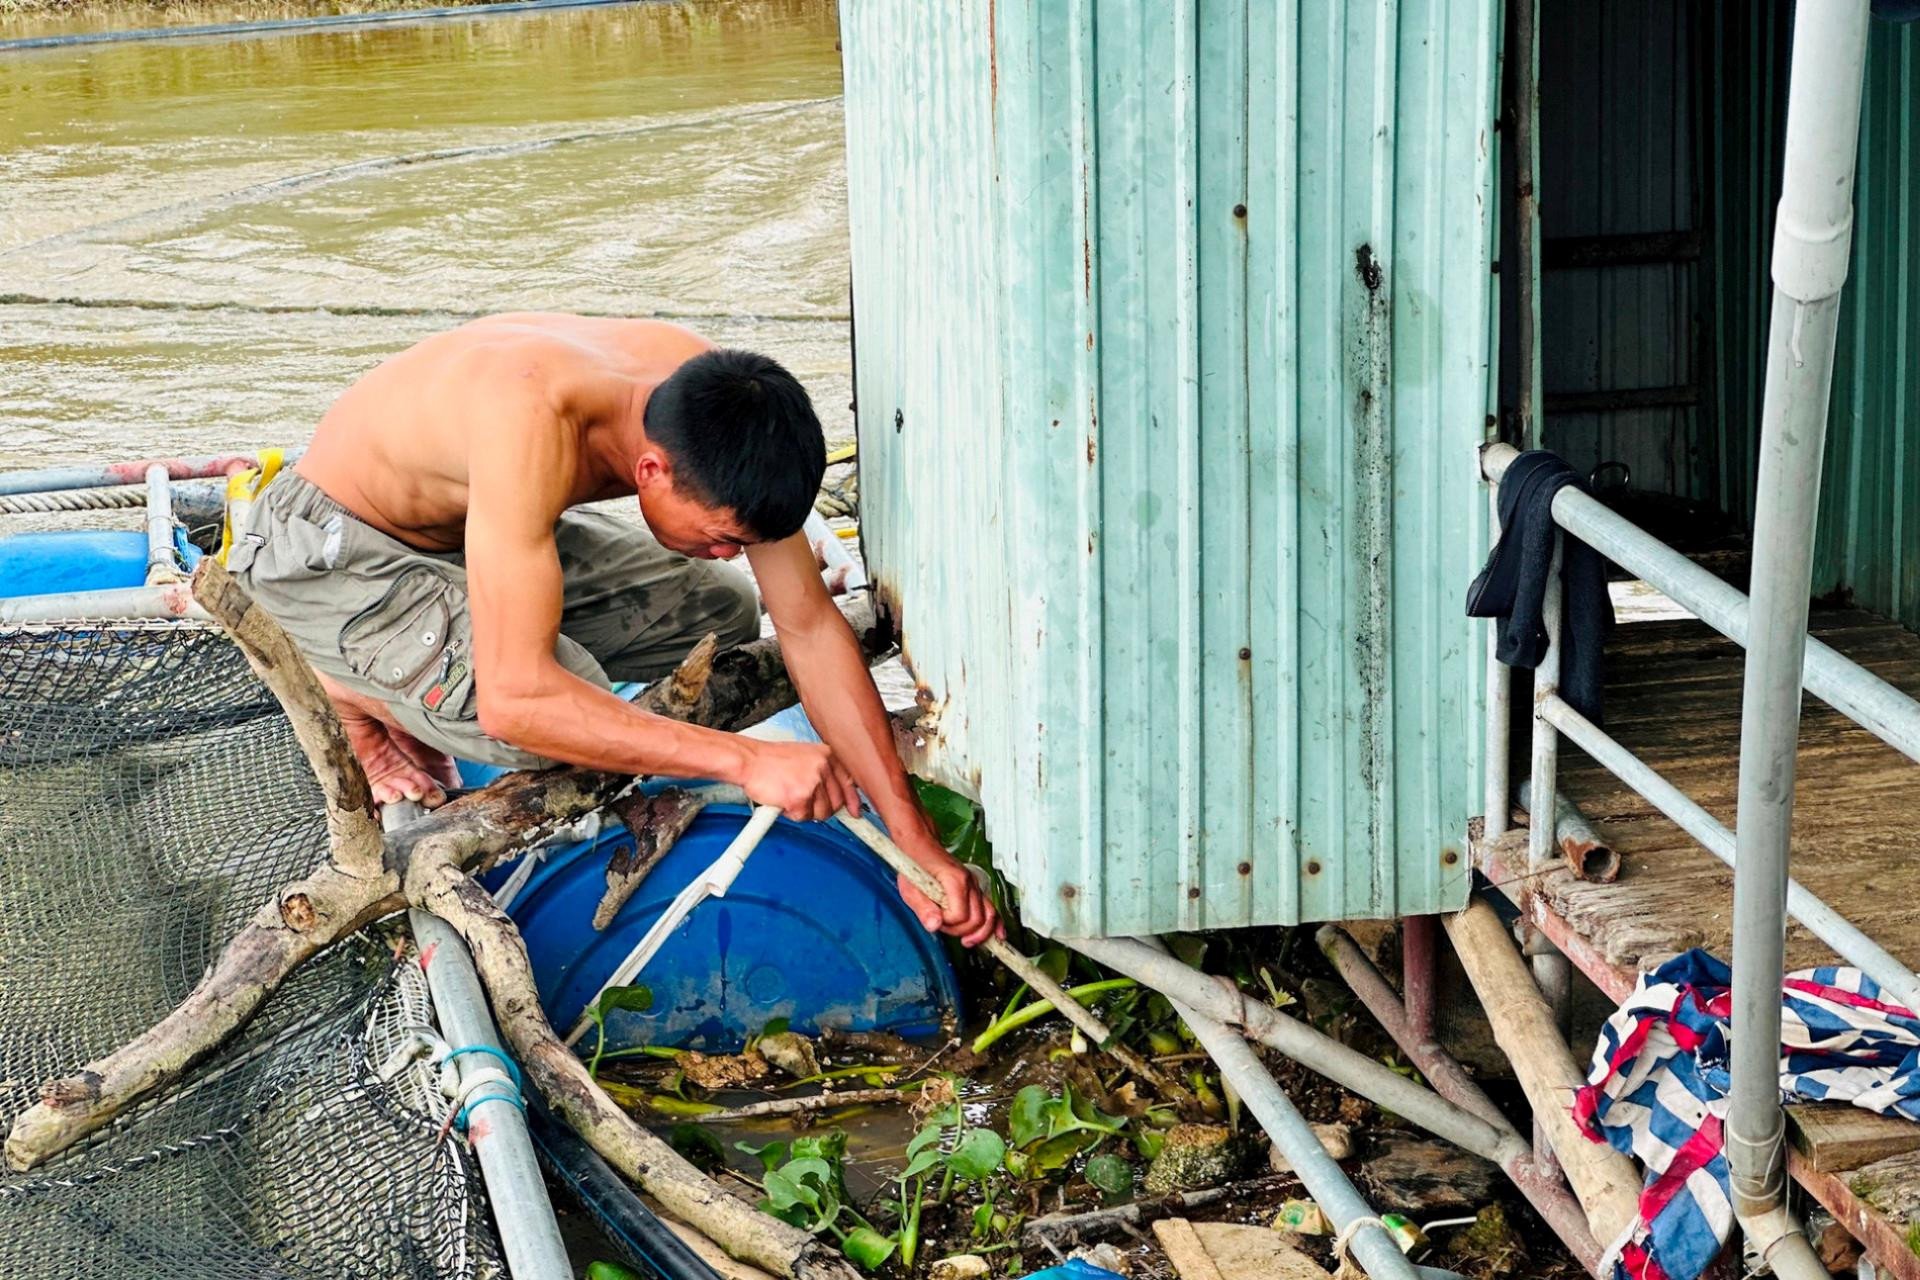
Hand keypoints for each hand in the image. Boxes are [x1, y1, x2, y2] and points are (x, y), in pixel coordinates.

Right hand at [740, 737, 860, 821]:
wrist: (748, 761)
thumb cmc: (770, 760)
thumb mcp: (805, 757)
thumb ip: (823, 772)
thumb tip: (839, 793)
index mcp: (826, 755)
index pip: (849, 782)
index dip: (853, 800)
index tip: (855, 811)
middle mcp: (823, 767)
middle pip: (836, 803)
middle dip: (822, 808)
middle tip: (805, 803)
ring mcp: (812, 783)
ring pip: (821, 813)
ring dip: (805, 811)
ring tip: (789, 796)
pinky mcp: (799, 798)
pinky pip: (803, 817)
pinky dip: (792, 814)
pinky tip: (782, 800)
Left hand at [896, 830, 1003, 947]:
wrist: (920, 847)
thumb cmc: (914, 864)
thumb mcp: (911, 889)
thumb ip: (922, 909)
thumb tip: (934, 925)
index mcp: (954, 881)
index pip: (959, 916)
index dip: (946, 924)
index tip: (934, 919)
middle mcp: (969, 883)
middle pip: (976, 919)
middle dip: (960, 931)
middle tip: (944, 928)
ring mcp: (974, 885)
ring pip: (988, 915)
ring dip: (978, 932)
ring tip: (968, 941)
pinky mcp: (974, 889)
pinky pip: (991, 908)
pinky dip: (996, 924)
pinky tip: (997, 935)